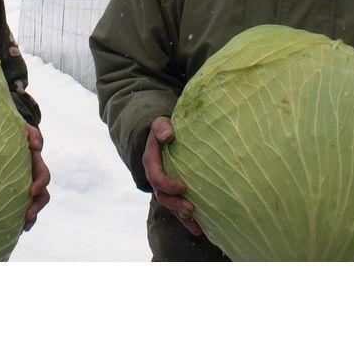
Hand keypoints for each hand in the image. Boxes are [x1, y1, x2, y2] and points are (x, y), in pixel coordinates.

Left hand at [23, 125, 49, 230]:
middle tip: (26, 215)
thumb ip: (31, 133)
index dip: (40, 184)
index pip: (44, 176)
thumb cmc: (13, 131)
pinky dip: (21, 219)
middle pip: (42, 196)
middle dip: (36, 207)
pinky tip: (15, 228)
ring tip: (22, 226)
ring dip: (31, 217)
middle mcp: (32, 177)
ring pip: (33, 205)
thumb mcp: (23, 129)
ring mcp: (24, 185)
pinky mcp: (14, 192)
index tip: (31, 190)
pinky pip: (21, 208)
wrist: (1, 136)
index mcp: (35, 163)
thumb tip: (36, 147)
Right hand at [143, 116, 202, 236]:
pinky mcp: (175, 193)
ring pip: (171, 207)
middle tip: (191, 208)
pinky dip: (188, 222)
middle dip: (176, 204)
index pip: (156, 177)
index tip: (182, 186)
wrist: (165, 136)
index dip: (167, 184)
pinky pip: (179, 210)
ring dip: (183, 217)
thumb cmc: (165, 129)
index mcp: (151, 163)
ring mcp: (165, 188)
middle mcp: (157, 178)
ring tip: (198, 225)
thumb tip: (168, 135)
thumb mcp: (160, 124)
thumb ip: (162, 127)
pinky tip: (201, 230)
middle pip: (162, 196)